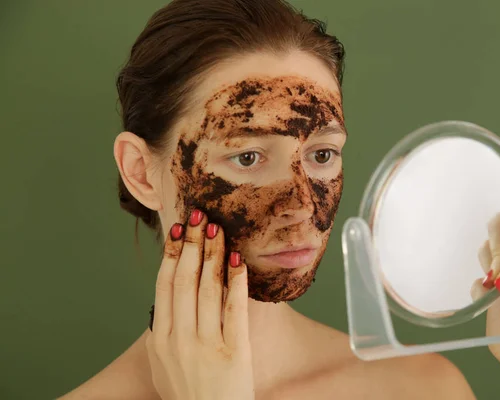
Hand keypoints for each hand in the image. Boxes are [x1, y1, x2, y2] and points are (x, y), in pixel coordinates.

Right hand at [146, 209, 254, 399]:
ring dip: (213, 255)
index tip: (179, 229)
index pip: (164, 285)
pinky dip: (236, 282)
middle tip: (200, 215)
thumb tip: (165, 299)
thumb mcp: (162, 366)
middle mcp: (180, 339)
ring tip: (218, 229)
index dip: (172, 254)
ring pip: (208, 289)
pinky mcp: (234, 352)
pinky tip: (238, 261)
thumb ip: (162, 333)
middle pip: (185, 280)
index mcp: (161, 339)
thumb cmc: (188, 395)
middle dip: (193, 244)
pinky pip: (235, 309)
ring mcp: (207, 345)